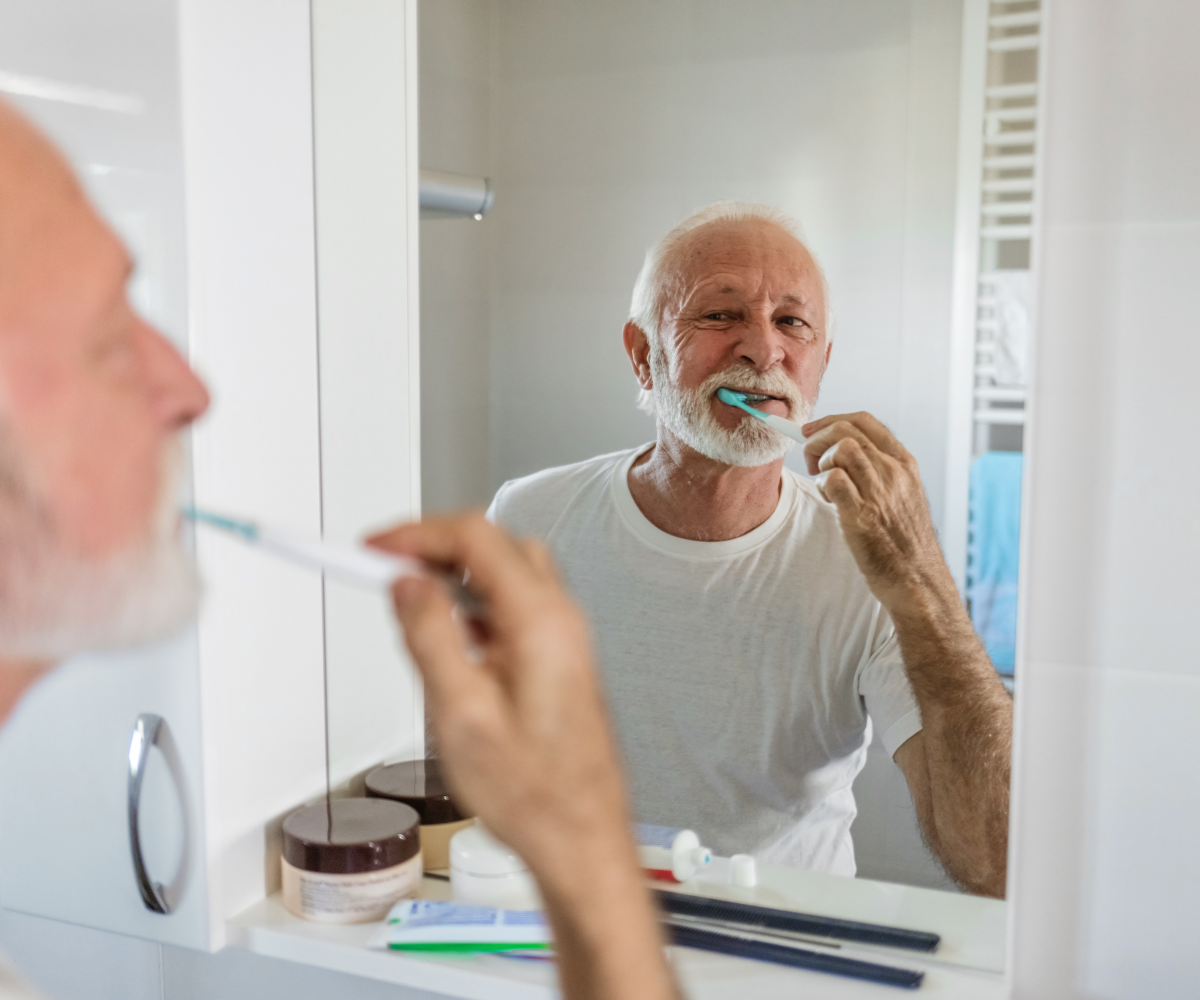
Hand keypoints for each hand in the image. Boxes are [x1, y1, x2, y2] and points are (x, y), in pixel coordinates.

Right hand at [369, 514, 679, 999]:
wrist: (582, 838)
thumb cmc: (534, 794)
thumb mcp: (460, 716)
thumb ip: (430, 637)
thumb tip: (408, 585)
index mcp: (540, 623)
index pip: (475, 538)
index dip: (416, 533)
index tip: (373, 547)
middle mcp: (561, 620)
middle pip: (495, 543)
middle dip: (435, 543)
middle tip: (386, 563)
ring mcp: (566, 638)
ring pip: (507, 570)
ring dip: (456, 570)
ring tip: (409, 594)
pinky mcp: (561, 658)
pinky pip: (516, 605)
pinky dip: (476, 599)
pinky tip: (449, 631)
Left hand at [801, 412, 952, 611]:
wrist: (918, 579)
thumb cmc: (905, 542)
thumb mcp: (903, 495)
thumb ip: (880, 471)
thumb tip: (843, 453)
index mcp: (904, 463)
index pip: (864, 420)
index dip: (830, 420)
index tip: (813, 431)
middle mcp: (894, 472)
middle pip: (845, 429)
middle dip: (817, 439)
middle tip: (812, 462)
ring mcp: (880, 491)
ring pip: (840, 448)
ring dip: (820, 461)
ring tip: (823, 483)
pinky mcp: (863, 514)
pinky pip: (833, 479)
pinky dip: (822, 484)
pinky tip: (828, 500)